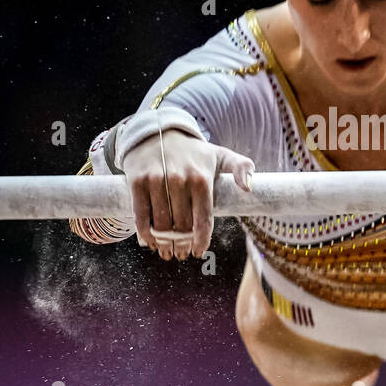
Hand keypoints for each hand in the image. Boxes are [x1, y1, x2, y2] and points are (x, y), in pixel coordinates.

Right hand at [120, 130, 254, 260]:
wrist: (157, 132)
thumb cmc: (192, 152)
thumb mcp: (220, 155)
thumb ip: (241, 167)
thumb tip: (248, 188)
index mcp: (201, 178)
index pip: (203, 221)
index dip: (200, 241)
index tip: (198, 252)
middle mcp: (179, 180)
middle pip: (181, 227)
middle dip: (182, 245)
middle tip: (181, 253)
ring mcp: (156, 181)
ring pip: (161, 225)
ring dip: (164, 244)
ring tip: (167, 251)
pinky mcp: (137, 182)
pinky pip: (141, 216)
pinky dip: (145, 234)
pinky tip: (150, 242)